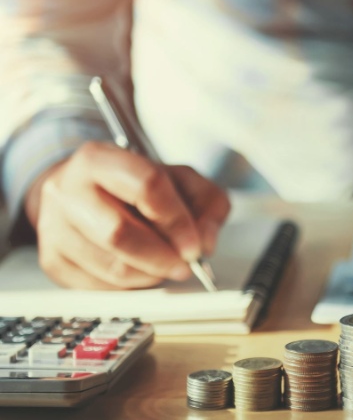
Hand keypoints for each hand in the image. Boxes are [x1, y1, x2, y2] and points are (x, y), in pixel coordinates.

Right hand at [24, 141, 230, 289]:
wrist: (85, 191)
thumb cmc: (137, 186)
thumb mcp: (181, 180)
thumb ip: (207, 203)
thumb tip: (206, 242)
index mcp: (100, 158)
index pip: (145, 186)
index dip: (177, 221)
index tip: (195, 245)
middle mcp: (67, 189)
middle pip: (119, 232)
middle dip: (161, 256)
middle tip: (185, 265)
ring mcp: (54, 226)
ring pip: (110, 266)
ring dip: (149, 274)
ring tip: (165, 265)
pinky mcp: (52, 259)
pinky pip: (99, 286)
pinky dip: (131, 286)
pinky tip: (142, 271)